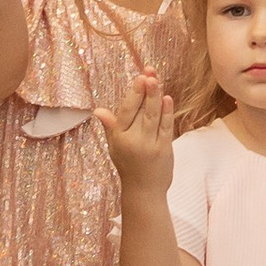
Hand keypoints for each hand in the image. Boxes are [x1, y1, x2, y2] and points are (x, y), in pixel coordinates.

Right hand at [99, 64, 177, 198]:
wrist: (143, 191)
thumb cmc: (128, 166)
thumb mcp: (114, 147)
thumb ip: (110, 127)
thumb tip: (98, 110)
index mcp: (119, 138)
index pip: (126, 112)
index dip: (133, 94)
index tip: (139, 78)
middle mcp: (134, 140)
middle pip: (141, 111)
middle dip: (146, 91)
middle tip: (149, 74)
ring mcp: (150, 145)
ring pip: (154, 117)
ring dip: (156, 97)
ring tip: (157, 80)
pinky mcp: (164, 149)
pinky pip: (165, 127)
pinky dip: (167, 113)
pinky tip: (167, 99)